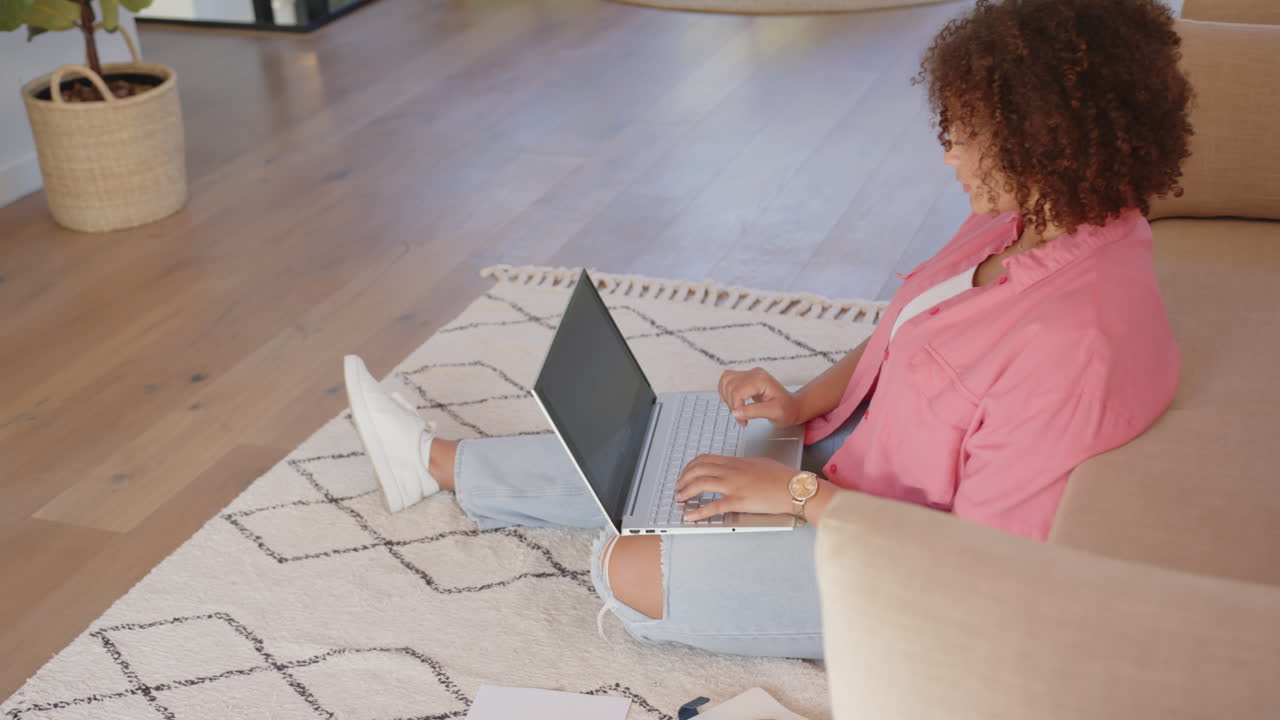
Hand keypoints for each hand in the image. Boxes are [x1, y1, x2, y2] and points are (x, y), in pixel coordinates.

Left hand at [675, 454, 795, 521]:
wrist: (794, 487)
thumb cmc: (782, 477)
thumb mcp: (759, 464)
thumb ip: (743, 466)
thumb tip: (735, 469)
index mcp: (736, 462)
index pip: (706, 459)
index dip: (691, 466)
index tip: (685, 473)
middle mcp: (731, 471)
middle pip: (698, 469)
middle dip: (684, 478)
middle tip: (678, 487)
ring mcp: (734, 485)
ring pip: (701, 484)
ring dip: (686, 492)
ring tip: (680, 499)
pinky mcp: (738, 501)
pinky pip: (713, 506)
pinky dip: (699, 512)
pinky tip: (691, 516)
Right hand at [718, 367, 800, 426]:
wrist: (793, 406)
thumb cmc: (788, 409)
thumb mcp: (775, 413)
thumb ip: (755, 412)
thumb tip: (736, 412)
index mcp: (761, 380)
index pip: (737, 391)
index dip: (736, 407)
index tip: (742, 421)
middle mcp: (754, 373)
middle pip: (730, 387)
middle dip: (732, 405)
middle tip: (742, 418)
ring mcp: (749, 374)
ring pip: (725, 381)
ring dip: (727, 398)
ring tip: (738, 410)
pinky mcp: (746, 378)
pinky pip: (727, 380)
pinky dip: (725, 392)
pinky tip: (732, 401)